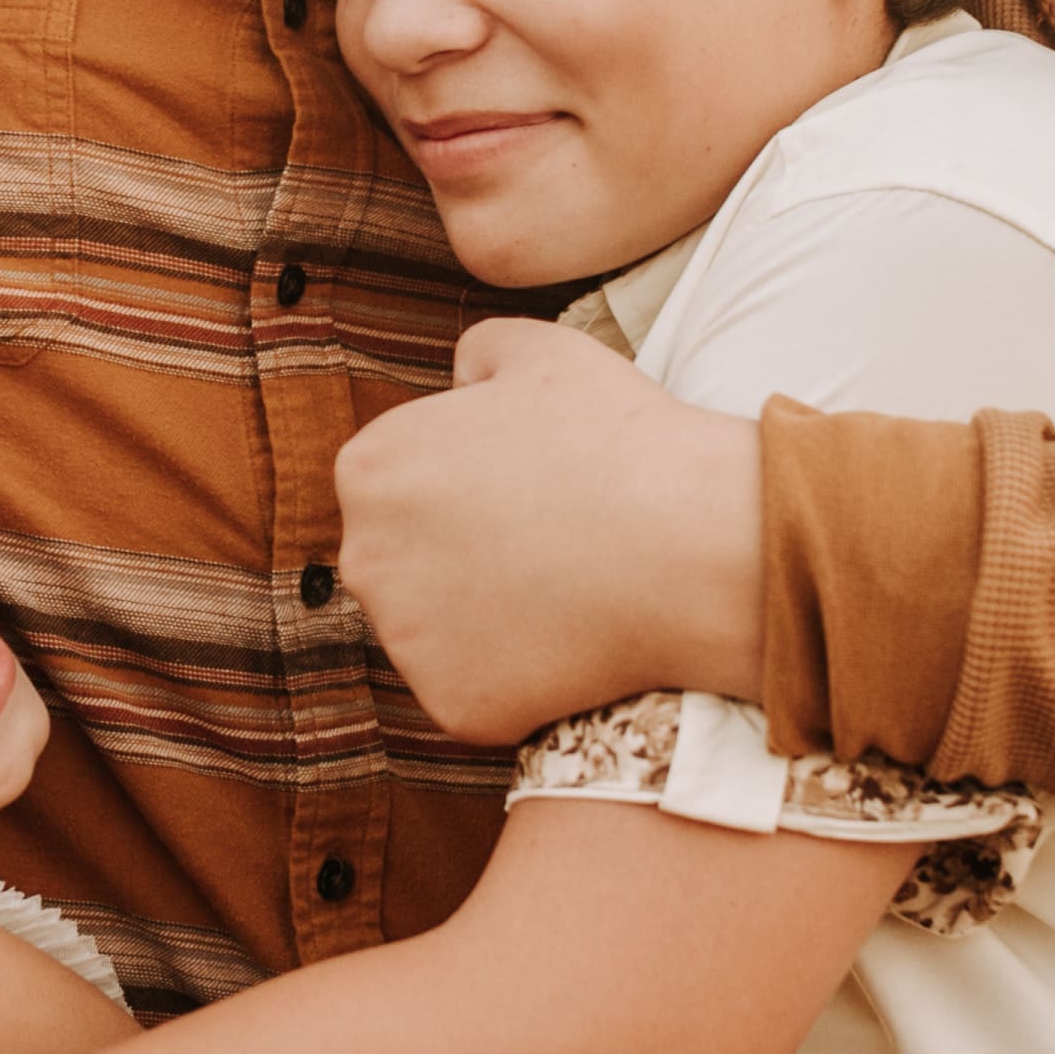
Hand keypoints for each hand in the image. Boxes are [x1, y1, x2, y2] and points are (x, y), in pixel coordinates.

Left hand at [334, 323, 766, 742]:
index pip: (394, 491)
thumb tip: (458, 380)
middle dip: (461, 559)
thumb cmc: (620, 438)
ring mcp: (403, 639)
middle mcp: (364, 556)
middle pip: (403, 565)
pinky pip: (474, 693)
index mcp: (369, 469)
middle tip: (546, 548)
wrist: (690, 542)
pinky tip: (571, 644)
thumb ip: (477, 351)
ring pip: (436, 634)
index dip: (464, 492)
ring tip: (563, 591)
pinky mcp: (448, 703)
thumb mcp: (541, 350)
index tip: (524, 493)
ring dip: (485, 621)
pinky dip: (516, 680)